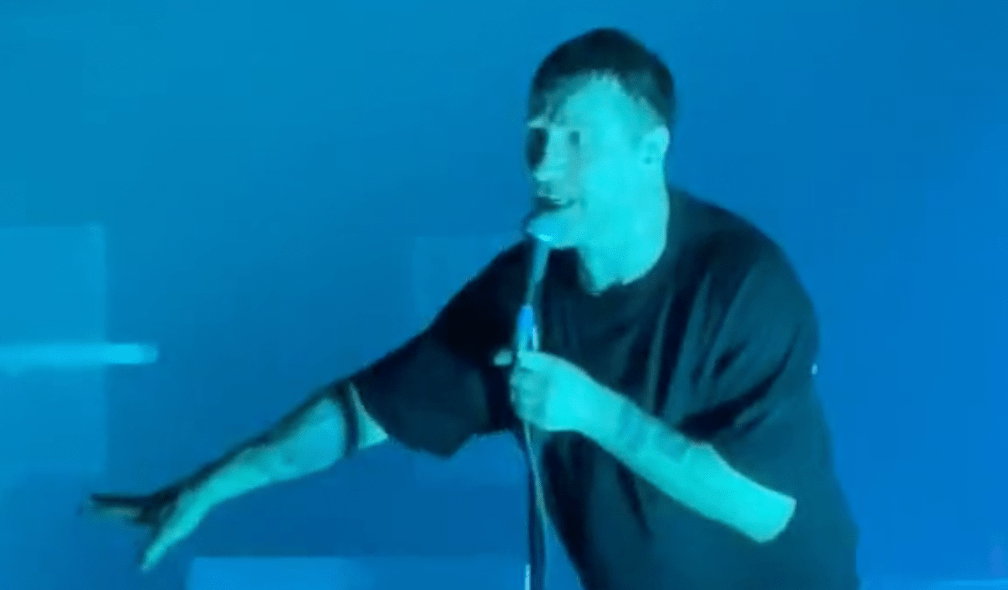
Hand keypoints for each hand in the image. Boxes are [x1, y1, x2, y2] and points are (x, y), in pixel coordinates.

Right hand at [81, 480, 210, 570]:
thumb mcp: (170, 532)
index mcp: (145, 506)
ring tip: (120, 510)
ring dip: (126, 505)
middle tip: (91, 499)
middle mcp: (152, 499)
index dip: (100, 509)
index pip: (117, 508)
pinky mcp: (177, 496)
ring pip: (140, 502)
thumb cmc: (187, 509)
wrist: (210, 486)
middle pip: (123, 501)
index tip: (83, 504)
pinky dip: (147, 508)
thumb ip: (155, 549)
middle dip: (107, 503)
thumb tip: (141, 566)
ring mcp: (165, 496)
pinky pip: (157, 504)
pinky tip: (157, 511)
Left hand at [493, 349, 601, 432]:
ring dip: (517, 392)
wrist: (591, 409)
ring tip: (527, 392)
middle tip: (520, 378)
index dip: (511, 358)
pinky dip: (521, 405)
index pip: (523, 359)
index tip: (501, 359)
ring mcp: (541, 403)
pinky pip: (520, 410)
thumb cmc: (578, 383)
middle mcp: (544, 384)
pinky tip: (530, 403)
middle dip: (515, 377)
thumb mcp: (561, 365)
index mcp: (552, 367)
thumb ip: (539, 361)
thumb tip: (516, 357)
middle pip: (515, 378)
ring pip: (515, 395)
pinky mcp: (539, 419)